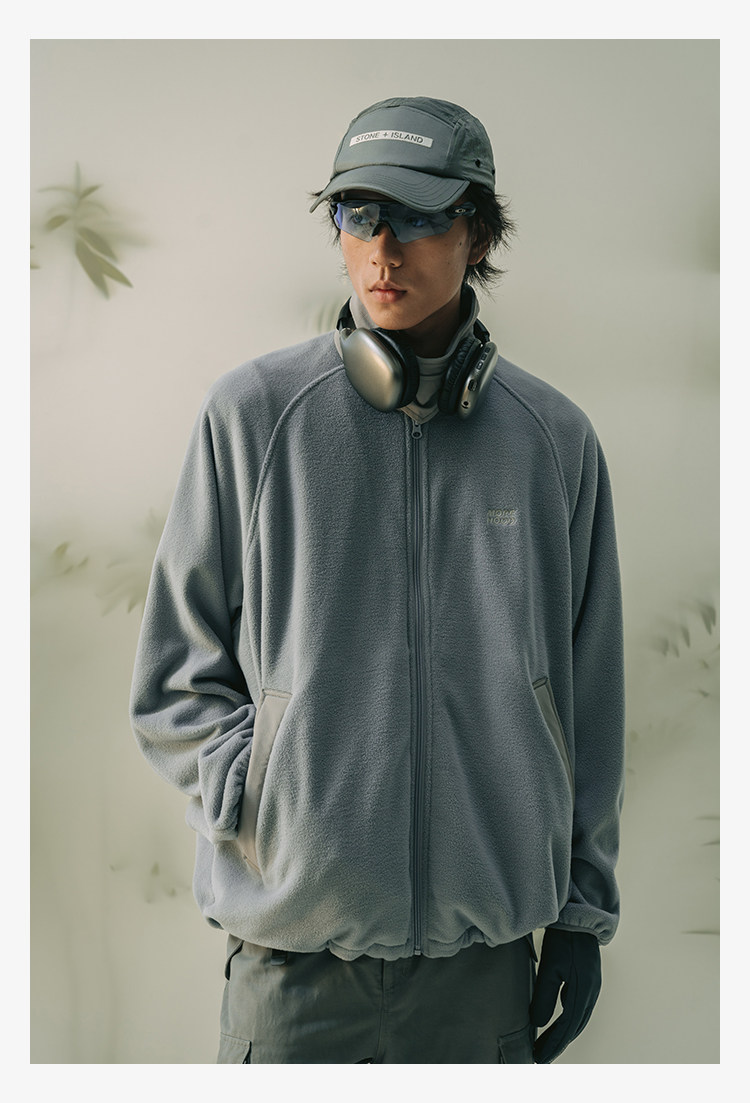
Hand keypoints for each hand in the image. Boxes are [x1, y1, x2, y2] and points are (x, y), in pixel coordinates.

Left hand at [529, 928, 601, 1062]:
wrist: (579, 918)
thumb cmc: (562, 940)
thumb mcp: (550, 968)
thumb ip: (545, 997)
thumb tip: (538, 1024)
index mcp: (583, 992)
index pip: (567, 1028)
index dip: (553, 1045)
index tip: (539, 1059)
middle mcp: (591, 993)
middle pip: (574, 1027)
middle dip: (557, 1044)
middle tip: (539, 1057)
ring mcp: (593, 986)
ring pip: (578, 1019)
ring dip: (563, 1034)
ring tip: (546, 1045)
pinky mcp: (589, 979)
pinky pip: (580, 1007)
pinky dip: (569, 1020)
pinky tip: (558, 1023)